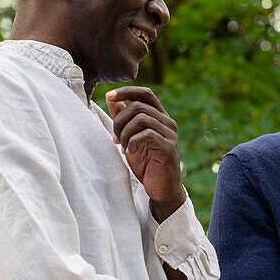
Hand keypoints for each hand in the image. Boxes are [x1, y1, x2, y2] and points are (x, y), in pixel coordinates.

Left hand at [106, 86, 184, 221]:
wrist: (161, 189)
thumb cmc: (147, 164)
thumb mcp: (130, 138)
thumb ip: (123, 118)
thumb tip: (111, 97)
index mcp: (160, 117)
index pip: (146, 94)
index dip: (127, 91)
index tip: (109, 96)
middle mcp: (168, 122)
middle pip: (138, 106)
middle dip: (119, 120)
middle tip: (114, 138)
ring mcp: (170, 135)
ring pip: (141, 119)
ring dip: (125, 132)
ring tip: (122, 146)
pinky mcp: (168, 148)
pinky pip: (146, 135)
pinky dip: (132, 142)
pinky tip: (130, 152)